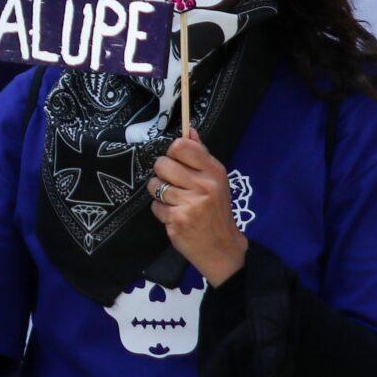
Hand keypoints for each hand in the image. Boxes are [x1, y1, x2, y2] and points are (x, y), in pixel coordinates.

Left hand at [151, 134, 246, 284]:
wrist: (221, 247)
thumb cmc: (216, 210)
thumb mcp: (216, 180)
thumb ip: (200, 155)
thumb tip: (188, 129)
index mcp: (214, 171)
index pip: (182, 146)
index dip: (173, 152)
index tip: (177, 162)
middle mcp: (203, 186)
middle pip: (162, 164)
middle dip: (162, 173)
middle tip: (173, 183)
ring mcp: (190, 204)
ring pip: (155, 185)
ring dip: (159, 193)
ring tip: (173, 200)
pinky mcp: (177, 220)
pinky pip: (155, 206)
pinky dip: (161, 211)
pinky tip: (175, 215)